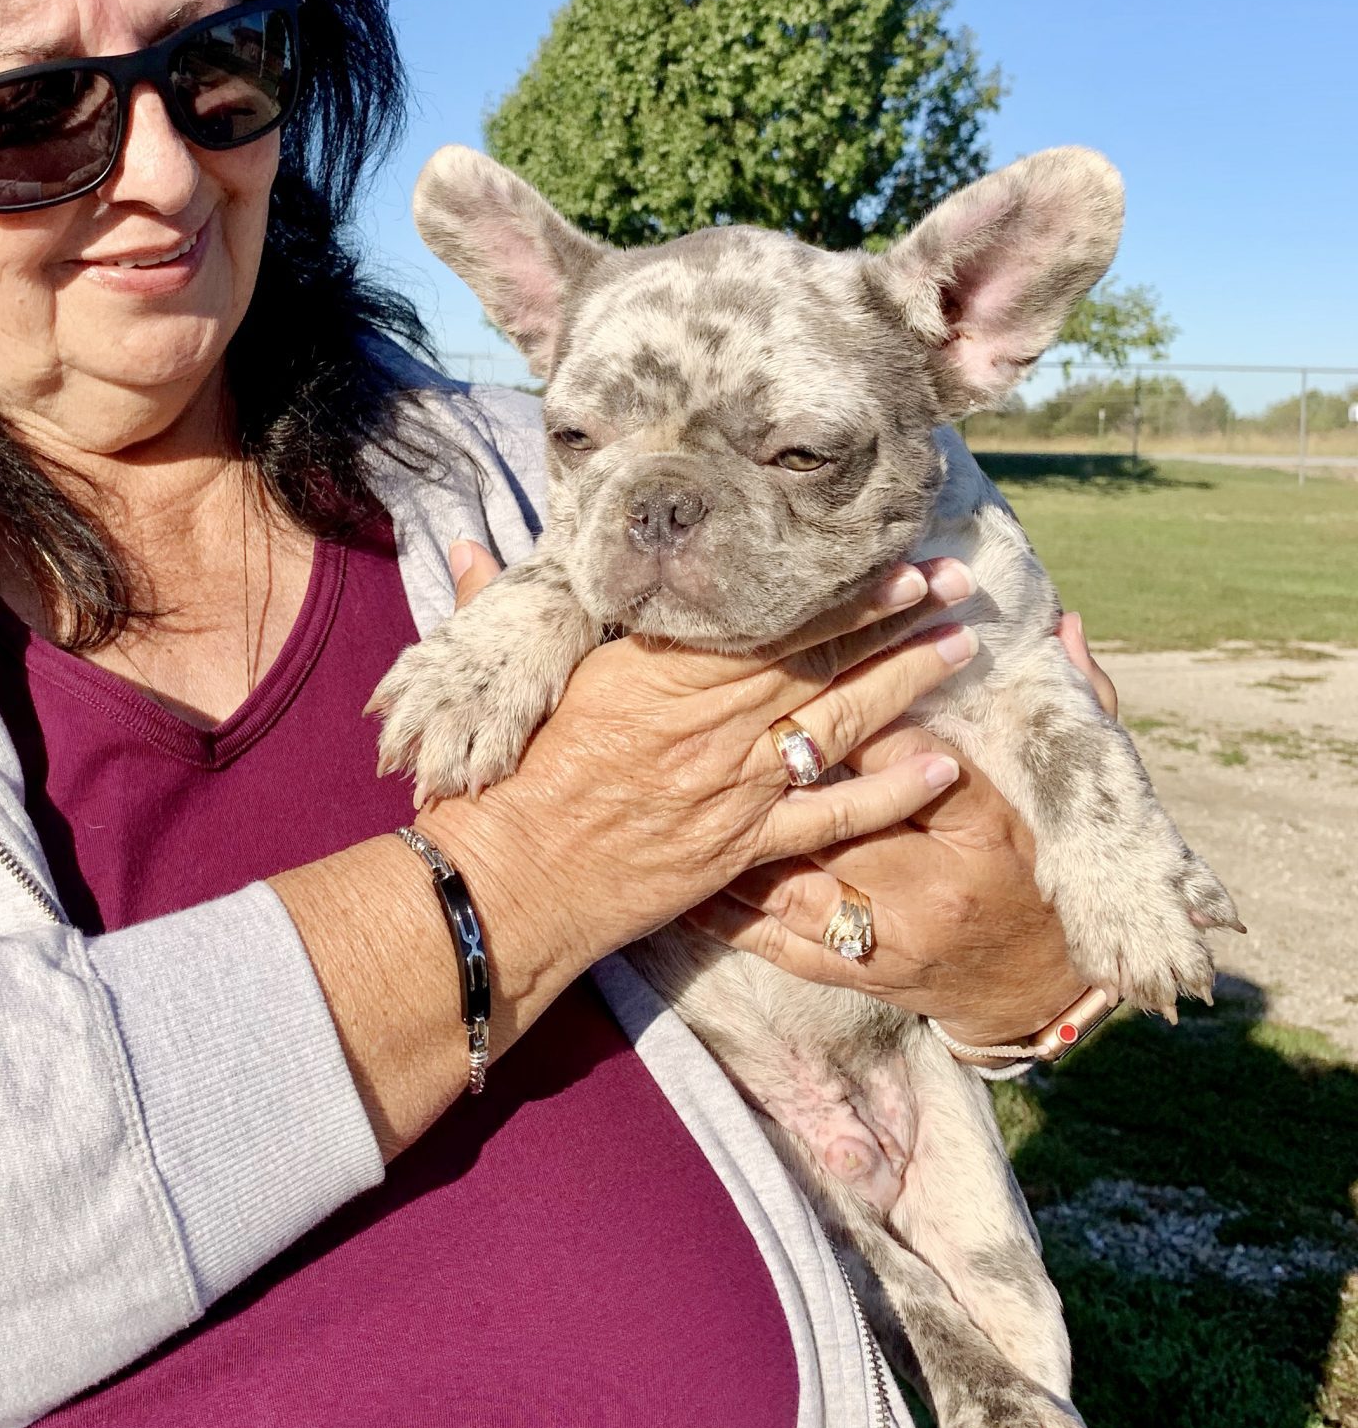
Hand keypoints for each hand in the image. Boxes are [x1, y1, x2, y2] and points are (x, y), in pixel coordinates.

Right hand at [423, 545, 981, 974]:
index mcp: (653, 669)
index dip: (835, 589)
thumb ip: (503, 607)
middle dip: (894, 617)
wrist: (503, 880)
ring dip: (907, 682)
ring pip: (839, 721)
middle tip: (955, 581)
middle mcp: (705, 719)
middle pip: (818, 656)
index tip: (889, 559)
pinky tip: (942, 767)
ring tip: (960, 647)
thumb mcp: (510, 683)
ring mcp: (730, 784)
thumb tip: (467, 547)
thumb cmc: (498, 780)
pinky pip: (831, 817)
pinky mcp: (740, 847)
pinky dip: (889, 793)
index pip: (763, 615)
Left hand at [691, 606, 1118, 1044]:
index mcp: (979, 831)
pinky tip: (686, 890)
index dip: (856, 708)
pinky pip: (778, 947)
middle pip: (833, 816)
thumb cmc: (1047, 870)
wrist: (1044, 985)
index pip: (907, 756)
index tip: (806, 666)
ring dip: (733, 845)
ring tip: (677, 801)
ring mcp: (884, 940)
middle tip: (709, 724)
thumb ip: (1073, 706)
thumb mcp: (1064, 784)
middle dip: (771, 772)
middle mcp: (923, 888)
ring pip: (791, 885)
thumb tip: (1066, 626)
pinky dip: (729, 918)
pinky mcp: (857, 976)